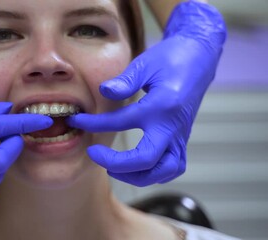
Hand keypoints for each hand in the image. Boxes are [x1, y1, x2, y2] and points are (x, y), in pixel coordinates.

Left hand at [68, 1, 225, 185]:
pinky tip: (137, 169)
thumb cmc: (170, 58)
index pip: (121, 122)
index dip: (94, 124)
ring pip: (163, 171)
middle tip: (94, 154)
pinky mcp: (183, 139)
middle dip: (116, 163)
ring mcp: (180, 135)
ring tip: (114, 168)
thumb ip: (125, 81)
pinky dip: (155, 174)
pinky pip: (173, 167)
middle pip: (145, 159)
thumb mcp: (145, 63)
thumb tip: (103, 90)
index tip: (77, 121)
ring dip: (137, 176)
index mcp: (161, 105)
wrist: (199, 57)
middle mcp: (172, 126)